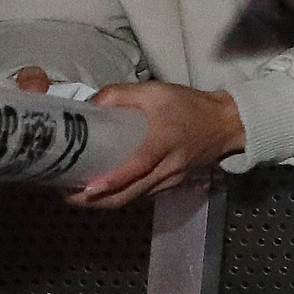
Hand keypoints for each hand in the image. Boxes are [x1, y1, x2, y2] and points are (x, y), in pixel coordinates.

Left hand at [71, 79, 242, 207]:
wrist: (226, 124)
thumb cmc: (190, 106)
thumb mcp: (157, 91)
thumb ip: (122, 94)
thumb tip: (90, 104)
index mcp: (164, 141)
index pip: (138, 166)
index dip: (112, 180)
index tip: (86, 188)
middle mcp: (167, 167)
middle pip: (129, 194)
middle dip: (94, 201)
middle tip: (66, 194)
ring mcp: (169, 180)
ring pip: (132, 199)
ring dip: (103, 202)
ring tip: (75, 193)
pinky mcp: (170, 185)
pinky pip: (140, 196)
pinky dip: (118, 197)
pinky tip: (101, 190)